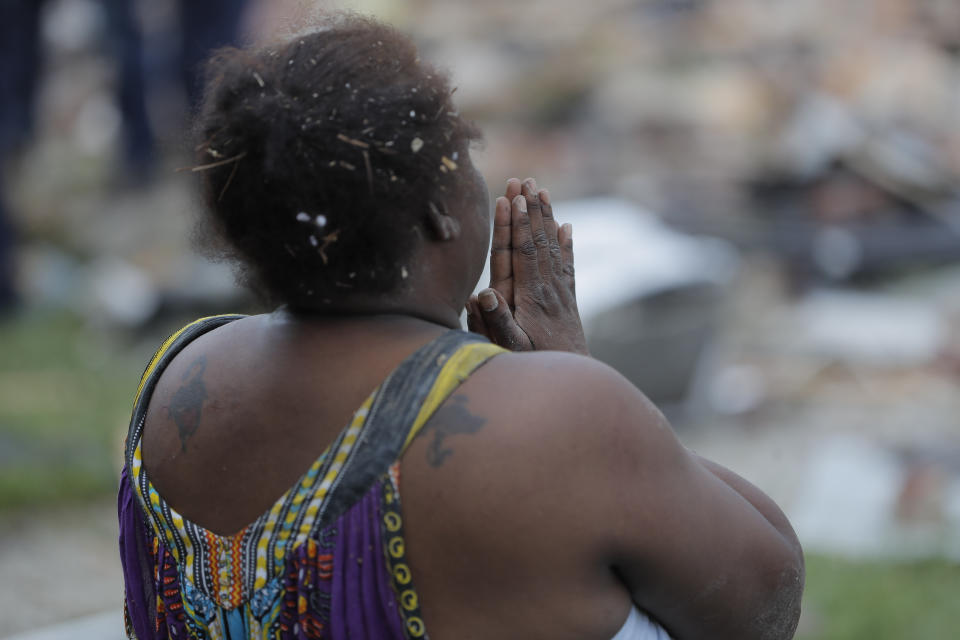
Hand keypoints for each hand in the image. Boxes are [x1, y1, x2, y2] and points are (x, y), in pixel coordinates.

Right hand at [466, 178, 588, 354]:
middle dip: (530, 211)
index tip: (512, 199)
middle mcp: (548, 288)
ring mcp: (560, 292)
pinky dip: (566, 243)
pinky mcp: (568, 300)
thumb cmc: (534, 364)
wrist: (571, 375)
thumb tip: (479, 295)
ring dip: (546, 217)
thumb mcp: (511, 348)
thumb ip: (496, 322)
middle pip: (538, 241)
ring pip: (552, 247)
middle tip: (525, 181)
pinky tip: (566, 226)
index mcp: (531, 296)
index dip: (516, 226)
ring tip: (542, 190)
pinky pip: (567, 265)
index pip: (523, 253)